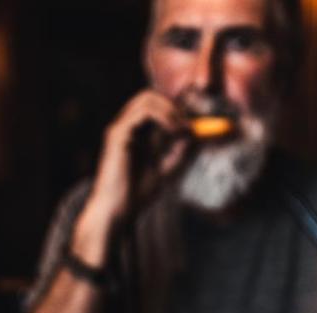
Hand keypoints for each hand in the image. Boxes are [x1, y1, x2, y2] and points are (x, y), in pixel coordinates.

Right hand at [70, 90, 189, 267]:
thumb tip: (198, 134)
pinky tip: (174, 132)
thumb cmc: (137, 195)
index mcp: (134, 134)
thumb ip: (181, 152)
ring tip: (183, 130)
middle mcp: (125, 127)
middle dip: (174, 105)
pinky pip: (144, 112)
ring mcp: (119, 128)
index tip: (196, 121)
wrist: (118, 211)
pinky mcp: (118, 134)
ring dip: (171, 110)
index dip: (177, 108)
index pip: (155, 107)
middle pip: (149, 96)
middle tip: (189, 126)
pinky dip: (164, 117)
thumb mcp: (167, 169)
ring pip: (146, 98)